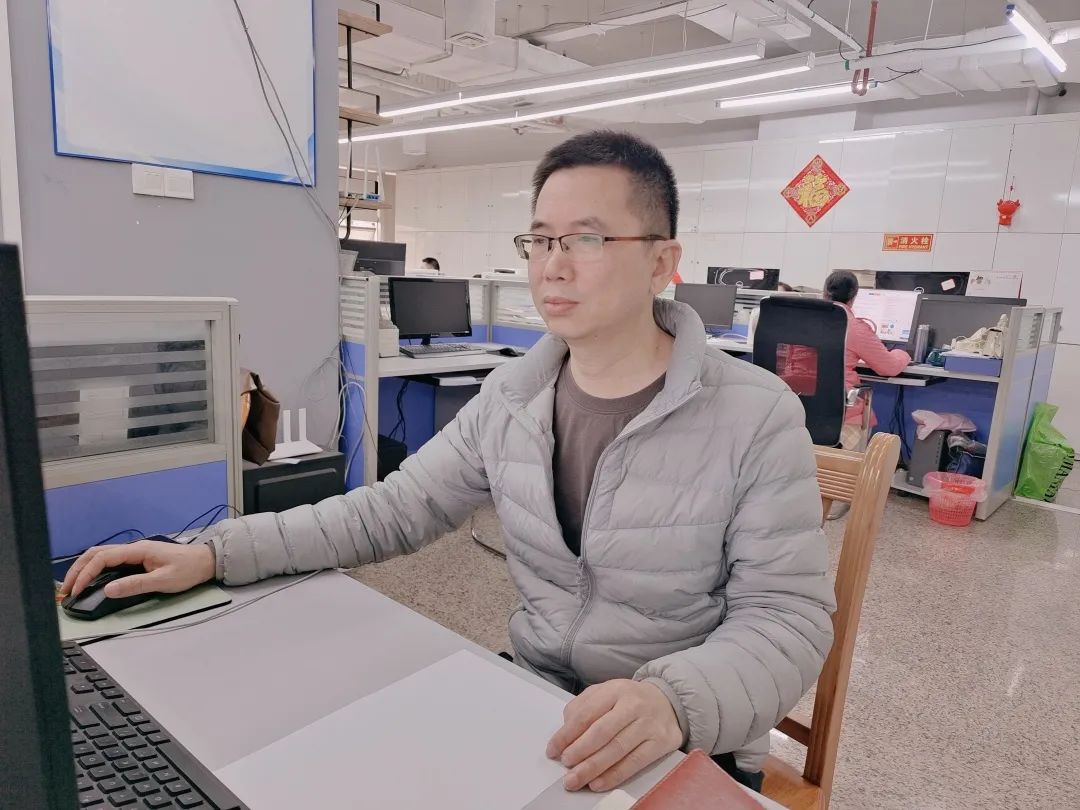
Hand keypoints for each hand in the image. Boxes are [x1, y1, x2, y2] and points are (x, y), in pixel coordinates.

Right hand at [60, 540, 215, 599]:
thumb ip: (136, 584)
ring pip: (102, 555)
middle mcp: (134, 548)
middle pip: (96, 554)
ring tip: (74, 586)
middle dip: (78, 570)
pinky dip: (96, 569)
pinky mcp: (138, 558)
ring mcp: (135, 552)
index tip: (76, 590)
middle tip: (66, 590)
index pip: (102, 558)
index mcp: (138, 550)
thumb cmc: (188, 569)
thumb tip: (108, 590)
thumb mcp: (163, 580)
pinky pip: (111, 561)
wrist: (206, 562)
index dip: (86, 574)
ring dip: (85, 569)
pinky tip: (92, 580)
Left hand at [547, 679, 682, 792]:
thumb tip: (566, 732)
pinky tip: (598, 782)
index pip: (586, 714)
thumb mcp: (606, 692)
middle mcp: (633, 705)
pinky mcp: (660, 743)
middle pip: (601, 732)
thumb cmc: (630, 700)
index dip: (566, 734)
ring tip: (575, 778)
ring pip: (616, 749)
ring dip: (592, 767)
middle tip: (565, 765)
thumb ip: (583, 706)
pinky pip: (634, 762)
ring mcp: (648, 724)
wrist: (669, 702)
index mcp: (615, 689)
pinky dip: (614, 775)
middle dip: (579, 751)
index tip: (553, 749)